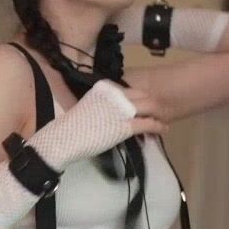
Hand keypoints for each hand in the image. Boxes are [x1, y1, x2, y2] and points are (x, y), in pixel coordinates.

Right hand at [29, 79, 166, 170]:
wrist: (65, 140)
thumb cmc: (72, 128)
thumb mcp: (88, 107)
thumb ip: (102, 105)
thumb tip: (112, 112)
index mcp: (105, 88)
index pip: (129, 89)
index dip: (138, 97)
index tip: (142, 104)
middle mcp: (115, 95)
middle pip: (142, 95)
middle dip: (152, 103)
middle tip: (157, 112)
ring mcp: (122, 109)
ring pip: (150, 107)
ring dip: (159, 113)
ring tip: (163, 120)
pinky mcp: (127, 126)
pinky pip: (149, 123)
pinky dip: (158, 126)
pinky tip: (162, 129)